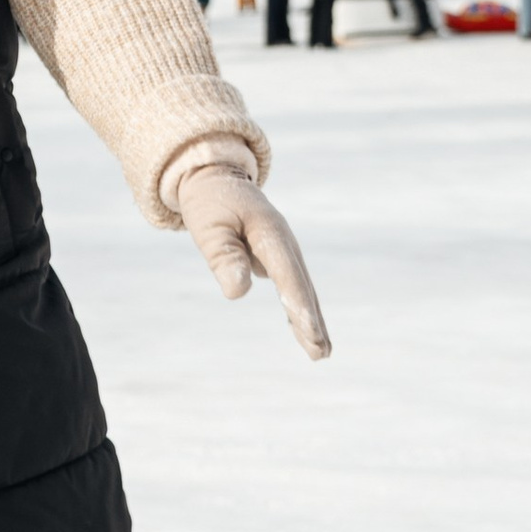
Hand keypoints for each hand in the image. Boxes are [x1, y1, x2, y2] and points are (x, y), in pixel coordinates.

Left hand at [174, 166, 330, 359]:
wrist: (216, 177)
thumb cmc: (210, 203)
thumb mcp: (209, 227)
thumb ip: (224, 257)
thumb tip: (238, 292)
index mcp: (269, 233)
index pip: (287, 275)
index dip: (299, 305)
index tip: (309, 332)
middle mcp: (284, 242)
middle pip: (302, 286)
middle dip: (312, 321)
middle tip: (321, 353)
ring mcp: (284, 249)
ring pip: (302, 289)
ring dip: (312, 320)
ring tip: (321, 353)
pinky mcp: (278, 256)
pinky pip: (293, 287)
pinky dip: (300, 310)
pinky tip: (305, 333)